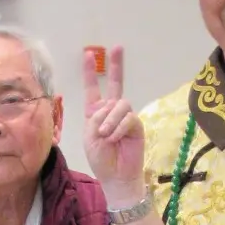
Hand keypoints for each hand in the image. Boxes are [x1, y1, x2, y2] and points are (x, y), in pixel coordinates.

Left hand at [83, 46, 144, 203]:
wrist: (116, 177)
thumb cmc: (100, 159)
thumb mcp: (89, 137)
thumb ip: (95, 118)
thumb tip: (111, 107)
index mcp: (96, 114)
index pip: (93, 89)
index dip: (90, 72)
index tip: (88, 54)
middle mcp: (111, 111)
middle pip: (116, 84)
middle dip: (116, 65)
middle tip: (118, 47)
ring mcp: (125, 117)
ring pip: (119, 104)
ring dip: (109, 120)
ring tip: (106, 136)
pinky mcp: (136, 125)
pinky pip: (127, 117)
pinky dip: (118, 127)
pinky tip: (114, 138)